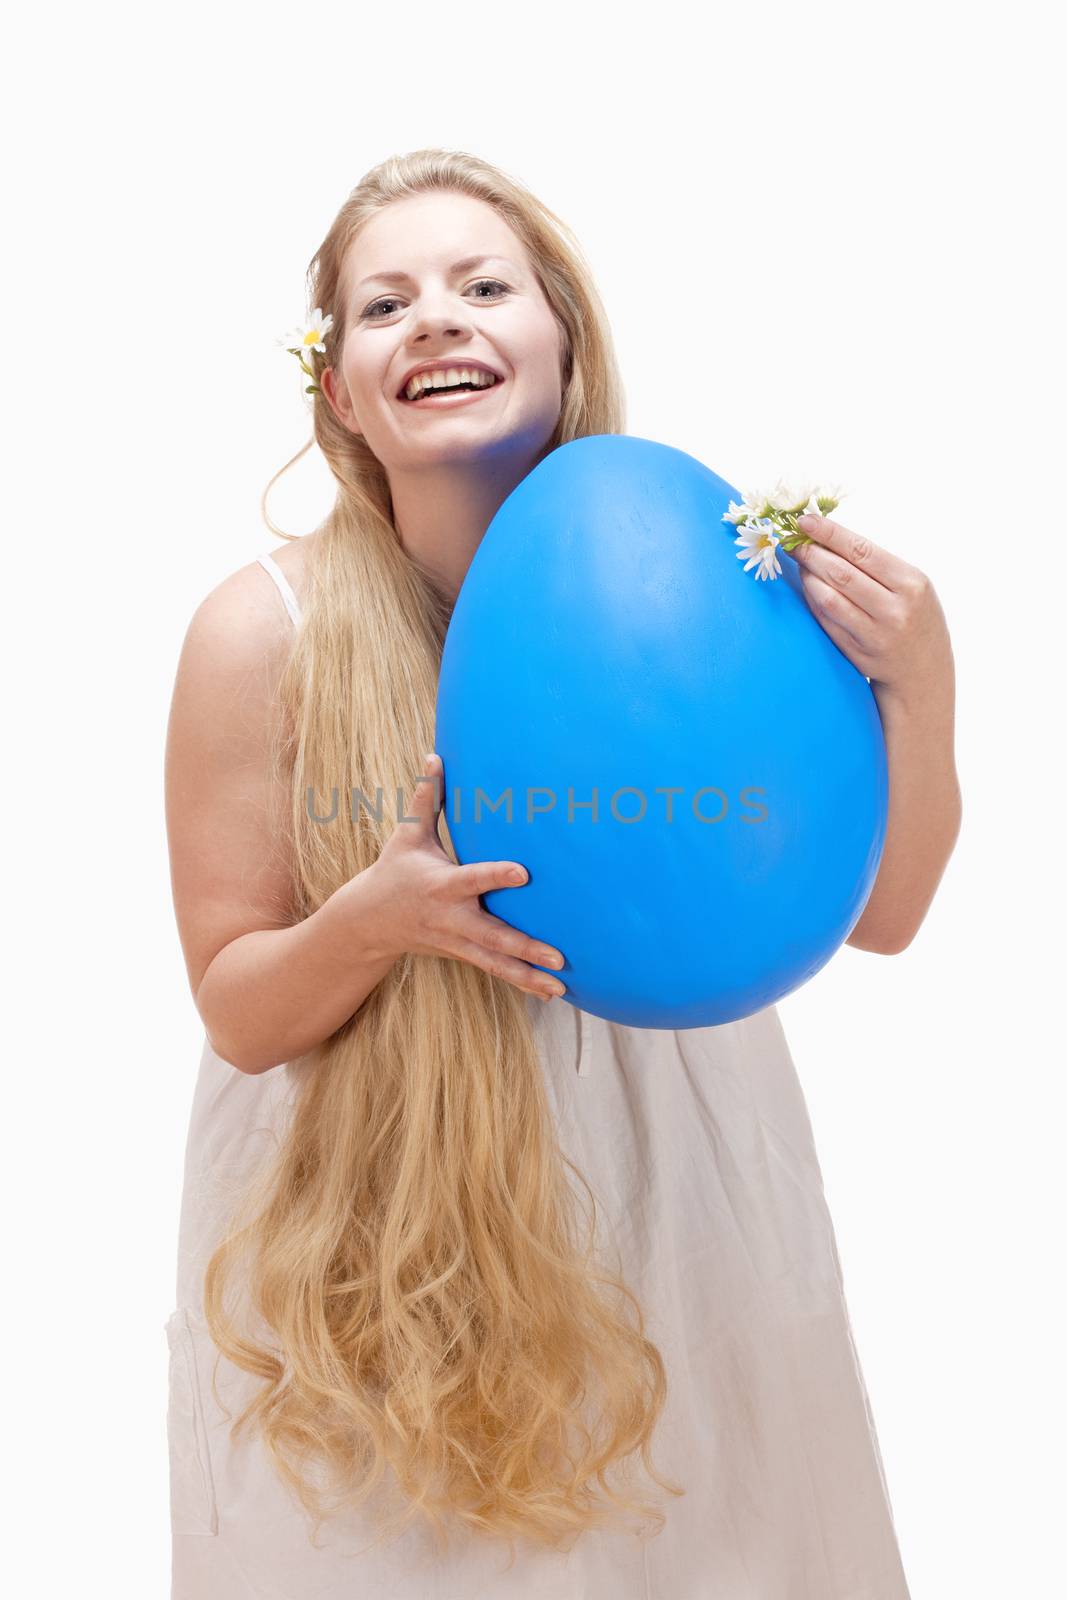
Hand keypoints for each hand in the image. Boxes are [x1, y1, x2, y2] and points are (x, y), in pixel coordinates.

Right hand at [363, 752, 567, 1000]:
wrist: (368, 923)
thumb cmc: (394, 870)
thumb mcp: (407, 835)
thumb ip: (425, 798)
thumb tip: (435, 756)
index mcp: (441, 885)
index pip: (473, 879)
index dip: (496, 876)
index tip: (524, 873)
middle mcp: (452, 918)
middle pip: (492, 936)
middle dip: (525, 946)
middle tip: (558, 954)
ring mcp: (457, 942)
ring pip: (496, 963)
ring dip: (529, 976)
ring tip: (560, 986)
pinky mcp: (463, 954)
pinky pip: (496, 971)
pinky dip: (523, 983)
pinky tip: (553, 993)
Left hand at [786, 512, 952, 702]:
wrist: (924, 671)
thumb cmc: (915, 617)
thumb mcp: (912, 585)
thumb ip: (877, 564)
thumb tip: (830, 536)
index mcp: (911, 583)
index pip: (862, 551)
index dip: (830, 533)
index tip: (805, 520)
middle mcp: (895, 609)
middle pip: (842, 573)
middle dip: (812, 553)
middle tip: (792, 541)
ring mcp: (876, 634)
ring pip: (829, 598)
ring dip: (808, 576)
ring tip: (799, 562)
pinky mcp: (859, 653)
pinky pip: (827, 620)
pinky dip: (812, 600)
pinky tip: (807, 587)